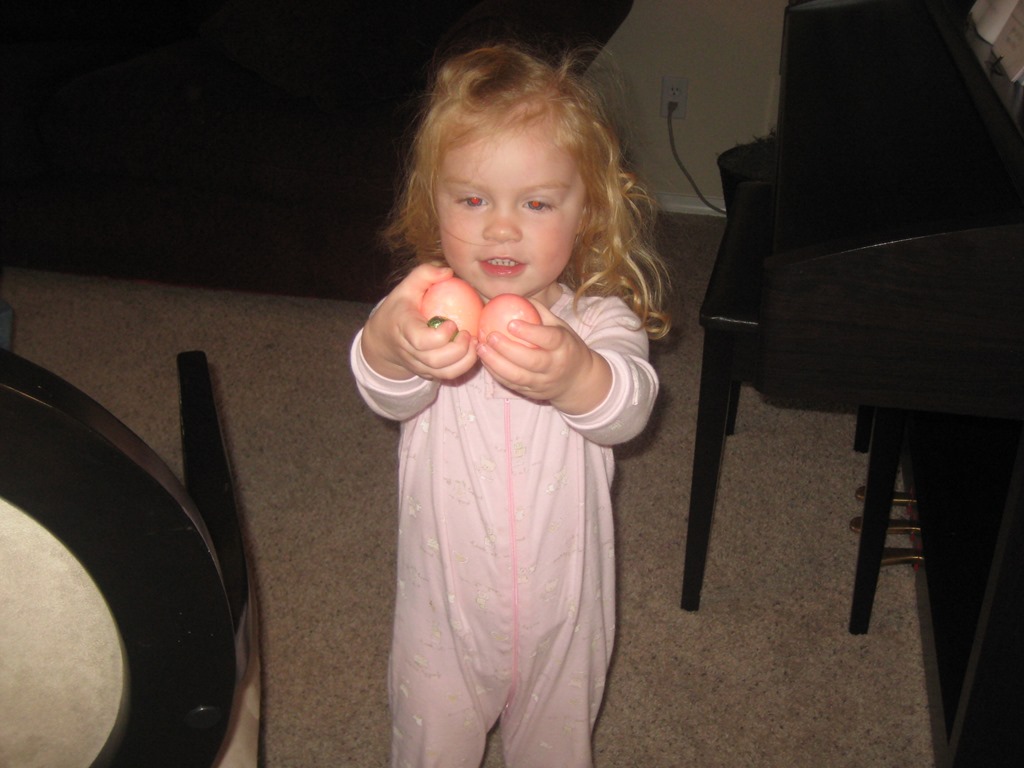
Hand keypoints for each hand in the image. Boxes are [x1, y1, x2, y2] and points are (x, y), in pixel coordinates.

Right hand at [360, 264, 478, 380]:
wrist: (383, 340)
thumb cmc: (399, 309)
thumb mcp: (407, 287)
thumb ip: (424, 274)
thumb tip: (448, 272)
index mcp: (404, 328)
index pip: (421, 341)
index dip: (440, 337)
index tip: (452, 323)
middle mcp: (410, 351)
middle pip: (435, 361)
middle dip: (458, 350)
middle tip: (468, 334)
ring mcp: (419, 365)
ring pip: (444, 373)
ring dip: (465, 360)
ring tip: (474, 343)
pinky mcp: (428, 373)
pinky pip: (448, 376)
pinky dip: (464, 366)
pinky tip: (472, 351)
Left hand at [476, 301, 610, 414]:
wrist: (578, 379)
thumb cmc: (565, 346)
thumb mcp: (560, 327)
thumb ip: (539, 312)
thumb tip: (513, 296)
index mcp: (564, 345)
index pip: (549, 338)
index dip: (530, 332)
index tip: (511, 323)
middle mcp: (555, 366)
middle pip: (531, 360)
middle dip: (508, 349)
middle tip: (490, 336)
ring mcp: (544, 382)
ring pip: (518, 377)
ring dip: (496, 364)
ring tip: (481, 349)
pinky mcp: (533, 393)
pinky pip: (512, 385)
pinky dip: (496, 374)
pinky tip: (485, 361)